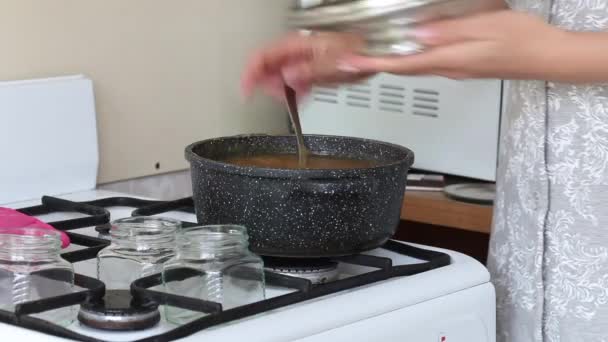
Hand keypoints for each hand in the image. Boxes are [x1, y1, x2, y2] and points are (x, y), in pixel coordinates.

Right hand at [241, 32, 369, 99]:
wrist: (370, 55)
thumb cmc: (355, 52)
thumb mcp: (332, 64)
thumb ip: (308, 71)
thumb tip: (287, 78)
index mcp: (296, 45)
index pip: (261, 57)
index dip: (250, 74)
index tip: (246, 91)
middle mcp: (295, 52)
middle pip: (267, 68)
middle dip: (269, 86)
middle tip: (280, 98)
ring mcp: (300, 60)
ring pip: (278, 77)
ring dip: (282, 91)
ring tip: (295, 97)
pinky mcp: (307, 69)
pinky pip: (292, 82)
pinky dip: (293, 92)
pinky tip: (302, 96)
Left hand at [338, 10, 567, 80]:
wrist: (548, 57)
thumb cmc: (522, 40)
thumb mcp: (486, 27)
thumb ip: (450, 31)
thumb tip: (418, 34)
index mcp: (450, 60)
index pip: (403, 64)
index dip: (375, 63)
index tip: (352, 62)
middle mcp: (449, 70)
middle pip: (405, 70)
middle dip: (377, 65)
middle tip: (354, 58)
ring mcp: (456, 71)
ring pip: (415, 68)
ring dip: (391, 63)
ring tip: (373, 54)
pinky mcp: (463, 68)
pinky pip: (428, 65)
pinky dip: (410, 59)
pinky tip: (408, 50)